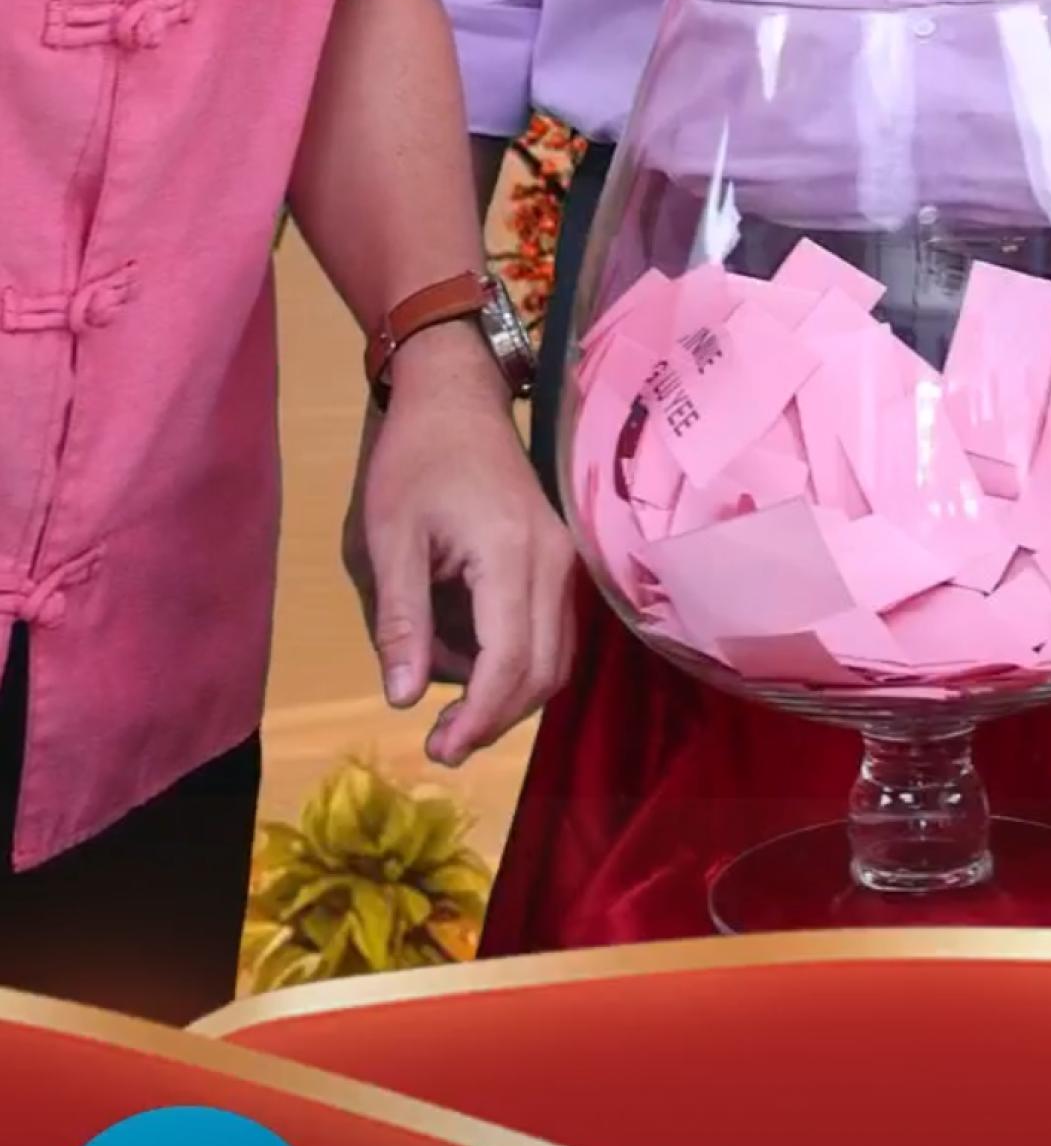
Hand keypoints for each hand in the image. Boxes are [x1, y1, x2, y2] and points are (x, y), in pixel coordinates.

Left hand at [344, 336, 577, 766]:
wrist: (457, 396)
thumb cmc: (415, 459)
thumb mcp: (390, 537)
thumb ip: (401, 618)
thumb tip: (402, 698)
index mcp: (511, 554)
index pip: (511, 661)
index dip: (479, 718)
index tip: (436, 749)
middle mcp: (556, 564)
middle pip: (544, 671)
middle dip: (496, 719)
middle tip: (441, 743)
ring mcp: (566, 562)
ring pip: (556, 659)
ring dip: (510, 697)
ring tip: (453, 711)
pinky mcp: (562, 562)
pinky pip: (553, 634)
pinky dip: (520, 666)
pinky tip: (474, 667)